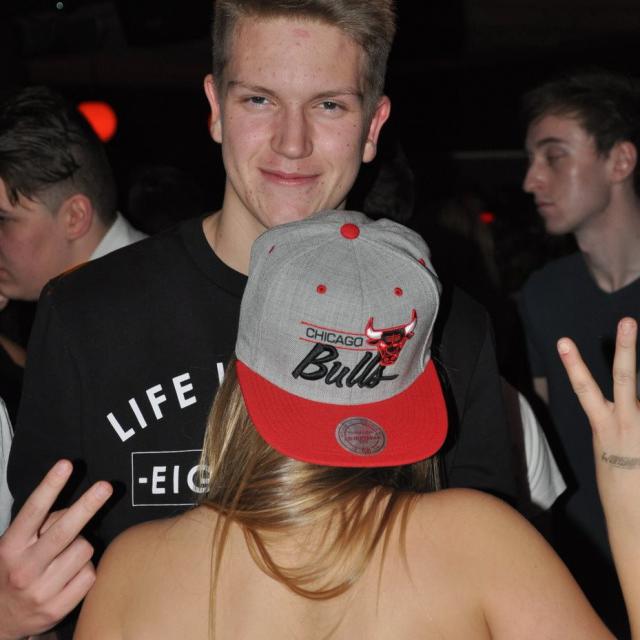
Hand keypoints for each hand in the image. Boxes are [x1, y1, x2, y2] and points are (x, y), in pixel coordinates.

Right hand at [0, 460, 111, 639]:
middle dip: (87, 506)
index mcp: (11, 546)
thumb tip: (77, 508)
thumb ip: (44, 523)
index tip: (65, 465)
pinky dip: (86, 570)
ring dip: (82, 547)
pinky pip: (90, 574)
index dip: (50, 486)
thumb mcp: (17, 543)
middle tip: (106, 487)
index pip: (33, 511)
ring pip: (84, 550)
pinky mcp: (57, 608)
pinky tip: (70, 576)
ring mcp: (40, 591)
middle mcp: (23, 568)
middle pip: (64, 531)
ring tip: (65, 557)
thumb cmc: (15, 568)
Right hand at [557, 317, 639, 521]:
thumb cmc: (621, 485)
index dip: (572, 363)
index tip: (563, 341)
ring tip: (631, 332)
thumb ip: (616, 425)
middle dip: (625, 349)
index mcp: (606, 425)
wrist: (635, 517)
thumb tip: (618, 406)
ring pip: (638, 393)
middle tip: (628, 322)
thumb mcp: (612, 451)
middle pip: (622, 378)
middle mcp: (625, 423)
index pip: (584, 388)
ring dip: (633, 365)